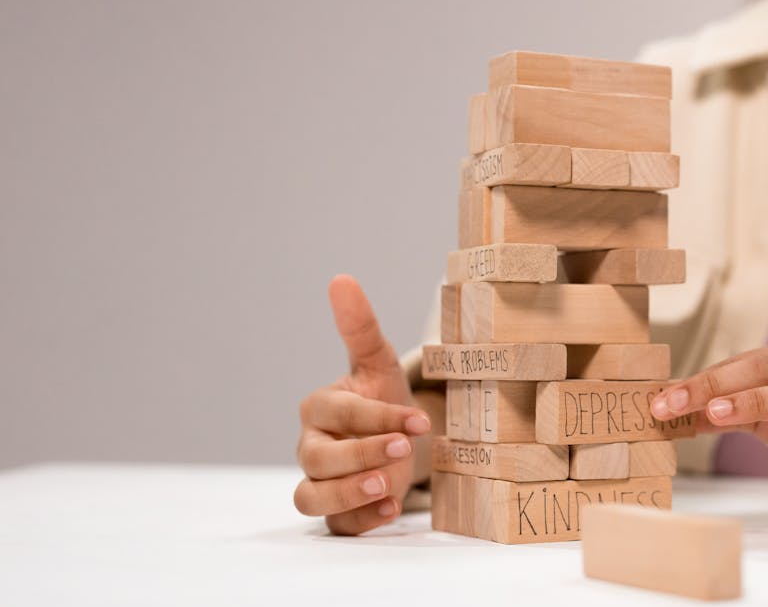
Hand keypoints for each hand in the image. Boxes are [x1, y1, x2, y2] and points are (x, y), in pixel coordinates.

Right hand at [293, 274, 431, 534]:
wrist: (401, 438)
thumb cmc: (384, 397)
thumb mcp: (378, 363)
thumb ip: (360, 327)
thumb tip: (342, 279)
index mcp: (319, 408)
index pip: (340, 413)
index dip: (377, 416)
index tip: (418, 420)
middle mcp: (312, 447)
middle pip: (318, 458)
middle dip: (361, 454)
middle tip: (403, 450)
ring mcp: (321, 482)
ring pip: (312, 496)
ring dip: (348, 494)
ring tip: (389, 486)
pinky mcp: (338, 512)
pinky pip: (337, 524)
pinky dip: (362, 519)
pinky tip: (391, 508)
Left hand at [650, 342, 767, 492]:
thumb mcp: (760, 411)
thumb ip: (717, 412)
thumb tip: (667, 414)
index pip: (734, 366)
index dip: (694, 383)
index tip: (657, 401)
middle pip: (761, 370)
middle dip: (714, 384)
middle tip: (673, 402)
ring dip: (755, 401)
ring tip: (718, 414)